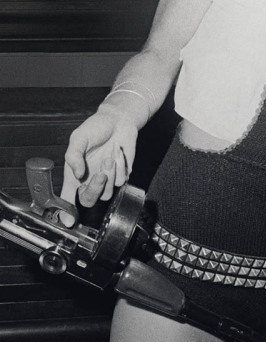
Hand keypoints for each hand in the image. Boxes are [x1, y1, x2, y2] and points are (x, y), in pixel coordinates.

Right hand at [60, 109, 137, 223]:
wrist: (118, 120)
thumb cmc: (95, 128)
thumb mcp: (79, 137)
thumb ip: (74, 155)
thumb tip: (77, 174)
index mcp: (75, 175)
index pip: (68, 198)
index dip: (66, 212)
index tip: (68, 221)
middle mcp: (90, 180)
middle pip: (89, 201)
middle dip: (95, 190)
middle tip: (100, 174)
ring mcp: (107, 179)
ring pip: (108, 193)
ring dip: (110, 176)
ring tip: (109, 156)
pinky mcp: (122, 174)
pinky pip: (122, 180)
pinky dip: (121, 166)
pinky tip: (118, 151)